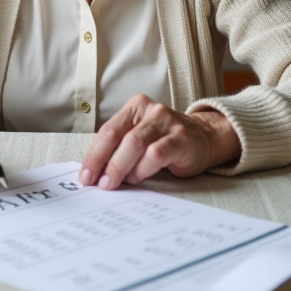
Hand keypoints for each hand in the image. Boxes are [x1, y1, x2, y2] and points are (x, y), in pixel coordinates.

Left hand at [79, 95, 240, 189]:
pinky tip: (138, 177)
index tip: (86, 176)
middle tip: (99, 183)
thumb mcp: (140, 137)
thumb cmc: (166, 141)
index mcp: (135, 107)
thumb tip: (95, 172)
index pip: (107, 131)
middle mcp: (150, 110)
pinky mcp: (180, 138)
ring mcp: (166, 122)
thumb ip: (119, 148)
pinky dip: (142, 169)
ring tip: (116, 182)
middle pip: (118, 137)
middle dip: (104, 163)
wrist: (205, 138)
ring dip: (121, 168)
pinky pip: (155, 154)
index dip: (93, 155)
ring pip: (134, 144)